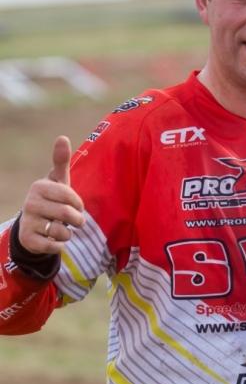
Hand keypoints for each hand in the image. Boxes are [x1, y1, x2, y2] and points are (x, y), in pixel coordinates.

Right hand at [18, 136, 84, 254]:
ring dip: (68, 233)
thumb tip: (63, 137)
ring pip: (61, 231)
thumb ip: (61, 161)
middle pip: (67, 214)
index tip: (77, 206)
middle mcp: (30, 203)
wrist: (32, 226)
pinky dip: (59, 245)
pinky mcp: (28, 240)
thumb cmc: (51, 199)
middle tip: (76, 221)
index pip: (70, 196)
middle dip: (77, 220)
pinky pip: (54, 246)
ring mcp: (28, 221)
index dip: (78, 203)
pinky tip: (54, 240)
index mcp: (39, 186)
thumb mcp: (57, 181)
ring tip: (62, 229)